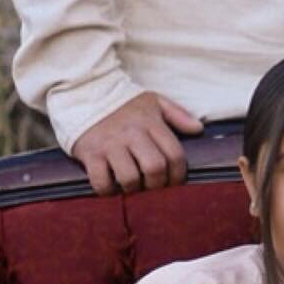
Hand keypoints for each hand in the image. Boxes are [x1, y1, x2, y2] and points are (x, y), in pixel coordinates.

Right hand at [72, 91, 203, 195]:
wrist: (84, 92)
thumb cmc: (123, 103)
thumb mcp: (154, 101)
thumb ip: (178, 114)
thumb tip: (198, 129)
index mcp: (150, 123)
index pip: (174, 155)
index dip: (178, 175)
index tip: (174, 182)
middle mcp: (131, 134)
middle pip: (154, 168)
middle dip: (158, 184)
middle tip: (153, 187)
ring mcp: (110, 144)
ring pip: (130, 178)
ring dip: (134, 189)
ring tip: (132, 187)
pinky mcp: (90, 153)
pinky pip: (101, 181)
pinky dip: (108, 191)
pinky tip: (111, 186)